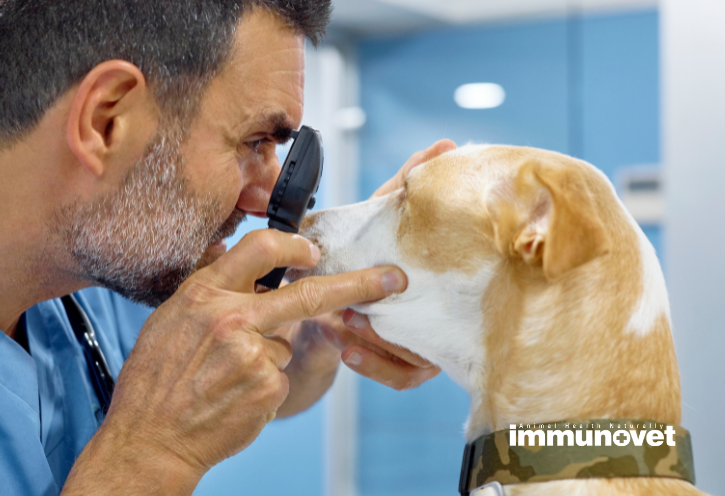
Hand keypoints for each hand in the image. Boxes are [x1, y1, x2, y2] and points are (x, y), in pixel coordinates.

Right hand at [63, 230, 407, 495]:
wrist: (149, 438)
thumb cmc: (154, 381)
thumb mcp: (169, 320)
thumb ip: (207, 290)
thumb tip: (231, 255)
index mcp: (203, 293)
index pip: (260, 249)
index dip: (294, 244)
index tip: (314, 249)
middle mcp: (231, 317)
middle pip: (308, 292)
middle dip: (359, 283)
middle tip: (393, 279)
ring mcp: (253, 354)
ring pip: (284, 344)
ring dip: (266, 358)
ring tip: (224, 379)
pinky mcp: (267, 387)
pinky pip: (279, 376)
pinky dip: (263, 386)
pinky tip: (233, 397)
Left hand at [316, 139, 454, 390]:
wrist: (327, 303)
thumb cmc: (366, 254)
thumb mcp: (383, 217)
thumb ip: (405, 184)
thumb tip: (443, 146)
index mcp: (444, 282)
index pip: (468, 285)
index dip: (452, 279)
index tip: (406, 271)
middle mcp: (444, 316)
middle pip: (446, 329)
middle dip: (402, 319)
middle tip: (363, 303)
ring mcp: (428, 345)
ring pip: (422, 359)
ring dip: (383, 341)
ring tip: (350, 319)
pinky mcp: (403, 367)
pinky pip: (403, 377)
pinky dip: (375, 365)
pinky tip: (348, 348)